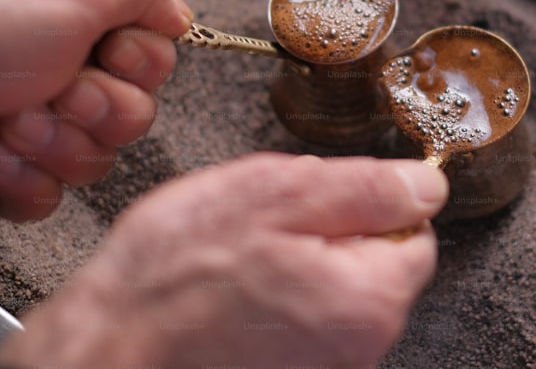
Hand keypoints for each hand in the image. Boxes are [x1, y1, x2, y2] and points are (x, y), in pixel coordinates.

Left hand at [0, 0, 191, 220]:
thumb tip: (180, 11)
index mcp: (86, 25)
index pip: (159, 58)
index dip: (141, 64)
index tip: (107, 50)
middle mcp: (69, 74)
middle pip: (137, 115)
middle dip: (96, 108)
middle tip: (53, 86)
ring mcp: (41, 127)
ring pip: (98, 161)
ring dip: (51, 141)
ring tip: (6, 118)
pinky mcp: (11, 174)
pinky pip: (52, 197)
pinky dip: (19, 177)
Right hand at [0, 153, 448, 368]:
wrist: (108, 346)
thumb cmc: (176, 273)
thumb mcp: (277, 195)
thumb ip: (365, 188)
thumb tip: (426, 184)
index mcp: (369, 298)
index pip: (416, 232)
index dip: (370, 202)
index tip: (320, 199)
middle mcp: (360, 345)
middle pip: (377, 262)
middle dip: (330, 231)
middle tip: (268, 225)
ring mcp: (324, 364)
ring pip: (335, 286)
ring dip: (299, 260)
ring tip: (241, 258)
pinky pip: (303, 315)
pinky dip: (277, 294)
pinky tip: (233, 289)